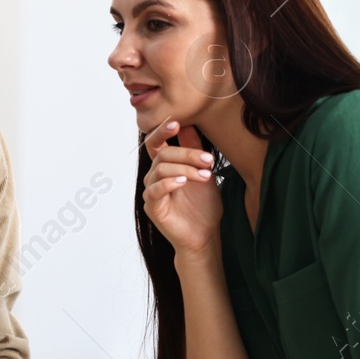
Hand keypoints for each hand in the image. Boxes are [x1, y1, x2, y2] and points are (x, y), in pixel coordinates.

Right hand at [143, 121, 221, 260]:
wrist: (205, 235)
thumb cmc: (203, 206)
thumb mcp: (202, 172)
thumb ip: (193, 150)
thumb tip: (189, 123)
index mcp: (165, 166)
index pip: (156, 142)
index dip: (162, 131)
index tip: (177, 123)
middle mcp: (154, 177)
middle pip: (163, 154)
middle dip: (187, 154)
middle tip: (208, 160)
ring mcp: (151, 192)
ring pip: (161, 170)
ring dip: (185, 169)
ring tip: (205, 176)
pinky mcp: (152, 207)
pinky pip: (154, 190)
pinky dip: (169, 183)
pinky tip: (184, 183)